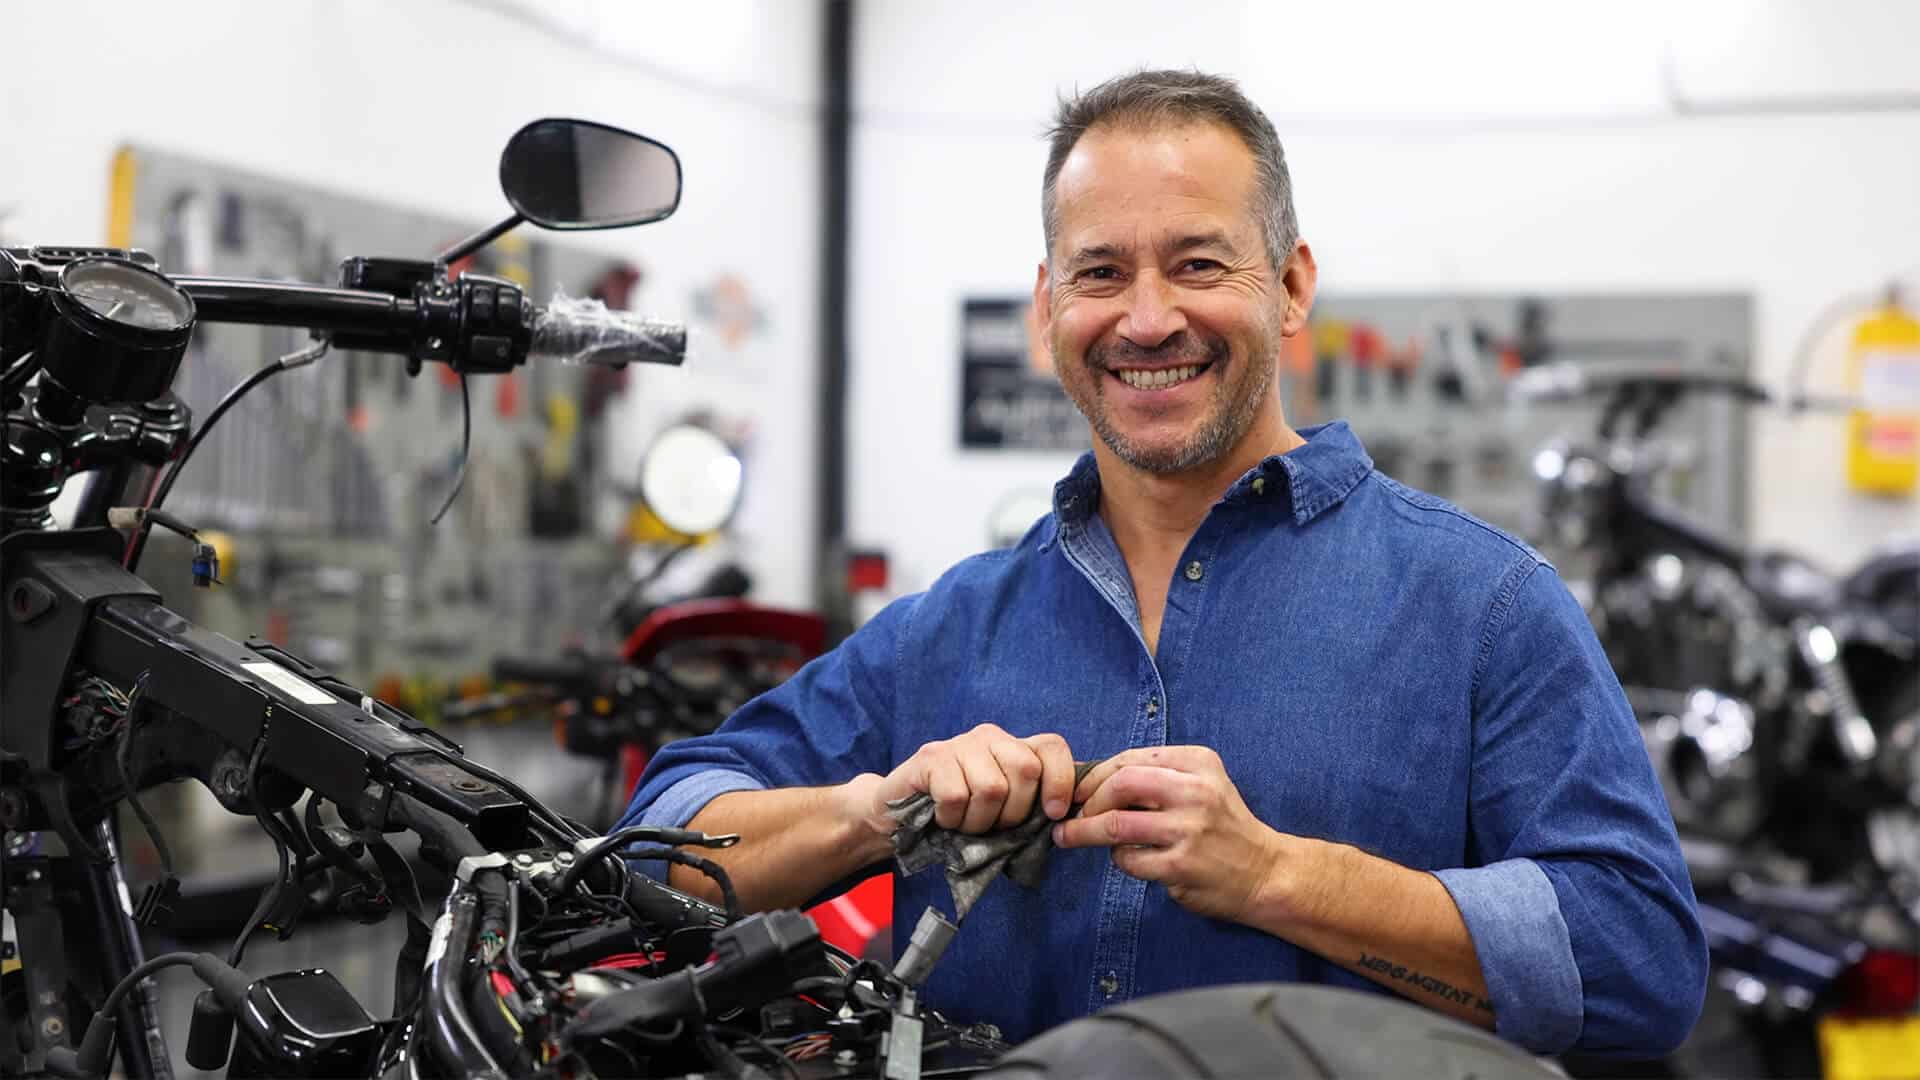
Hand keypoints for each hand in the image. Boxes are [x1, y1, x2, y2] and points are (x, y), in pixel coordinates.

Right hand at [844, 724, 1077, 841]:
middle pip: (1026, 770)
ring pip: (991, 788)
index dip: (1061, 781)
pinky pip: (956, 796)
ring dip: (978, 822)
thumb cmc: (957, 817)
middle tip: (990, 826)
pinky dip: (951, 818)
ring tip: (963, 824)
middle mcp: (989, 737)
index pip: (1052, 747)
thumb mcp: (1001, 812)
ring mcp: (959, 743)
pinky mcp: (931, 756)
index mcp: (1013, 747)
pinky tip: (942, 816)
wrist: (897, 816)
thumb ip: (1032, 807)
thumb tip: (1067, 815)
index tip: (1053, 813)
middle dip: (1013, 813)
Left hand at [1052, 745, 1283, 922]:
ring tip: (1069, 837)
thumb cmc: (1223, 826)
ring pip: (1115, 824)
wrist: (1265, 872)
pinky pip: (1128, 859)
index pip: (1130, 759)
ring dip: (1084, 832)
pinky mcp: (1181, 865)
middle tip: (1073, 813)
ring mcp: (1189, 829)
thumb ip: (1157, 777)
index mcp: (1198, 763)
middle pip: (1120, 784)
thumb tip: (1091, 779)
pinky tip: (1125, 858)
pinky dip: (1118, 858)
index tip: (1078, 790)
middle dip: (1088, 799)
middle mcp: (1196, 791)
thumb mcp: (1202, 784)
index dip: (1095, 775)